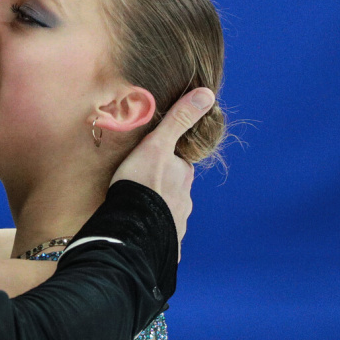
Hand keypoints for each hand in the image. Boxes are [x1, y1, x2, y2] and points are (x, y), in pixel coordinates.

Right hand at [111, 88, 214, 249]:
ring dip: (158, 211)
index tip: (150, 164)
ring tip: (138, 211)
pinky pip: (161, 238)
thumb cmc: (142, 184)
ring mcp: (176, 225)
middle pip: (175, 189)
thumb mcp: (158, 144)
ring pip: (168, 214)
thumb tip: (207, 93)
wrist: (132, 230)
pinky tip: (142, 235)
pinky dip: (154, 234)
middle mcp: (184, 201)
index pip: (178, 165)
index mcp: (183, 176)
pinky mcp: (166, 246)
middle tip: (140, 186)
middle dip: (162, 188)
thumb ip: (179, 119)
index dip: (165, 162)